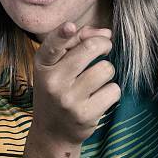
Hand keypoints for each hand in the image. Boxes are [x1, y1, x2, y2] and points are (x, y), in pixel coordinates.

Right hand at [31, 21, 120, 146]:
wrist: (52, 131)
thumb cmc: (58, 89)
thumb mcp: (57, 66)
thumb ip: (76, 42)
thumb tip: (106, 32)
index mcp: (43, 64)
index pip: (52, 45)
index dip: (63, 34)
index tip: (70, 26)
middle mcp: (53, 81)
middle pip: (90, 48)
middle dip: (104, 44)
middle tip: (104, 48)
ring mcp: (68, 99)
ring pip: (106, 68)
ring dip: (107, 71)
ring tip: (96, 80)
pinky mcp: (84, 114)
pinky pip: (113, 90)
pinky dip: (111, 91)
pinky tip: (99, 97)